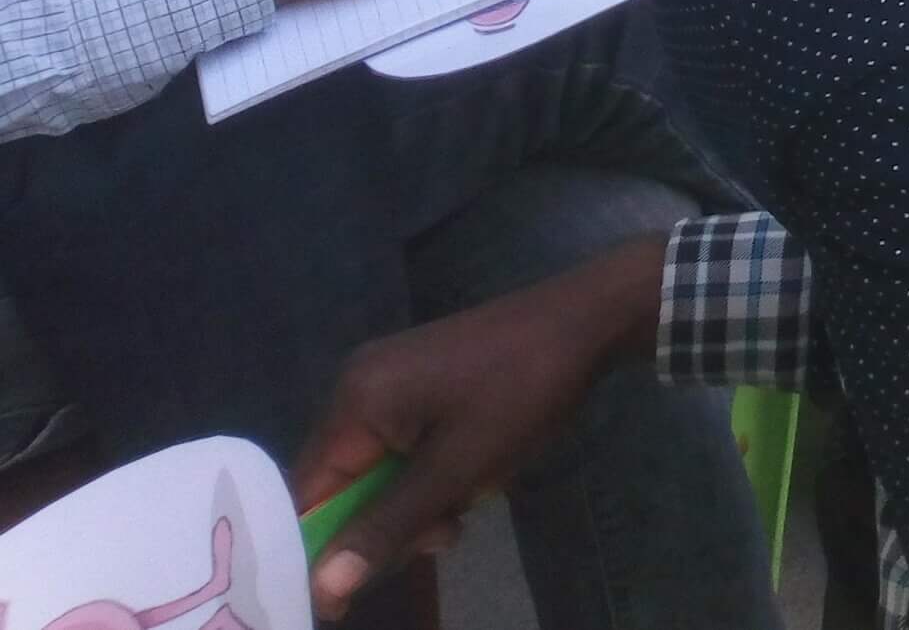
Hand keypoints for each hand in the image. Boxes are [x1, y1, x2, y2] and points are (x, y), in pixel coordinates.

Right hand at [295, 239, 666, 618]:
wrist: (586, 322)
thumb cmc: (519, 394)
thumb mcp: (454, 471)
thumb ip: (385, 529)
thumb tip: (322, 589)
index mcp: (355, 399)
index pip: (308, 494)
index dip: (322, 550)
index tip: (347, 601)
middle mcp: (362, 384)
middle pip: (346, 486)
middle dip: (389, 522)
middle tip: (445, 531)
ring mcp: (395, 379)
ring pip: (382, 473)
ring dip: (419, 503)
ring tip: (468, 503)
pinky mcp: (427, 382)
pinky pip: (408, 448)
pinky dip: (434, 475)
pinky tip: (476, 477)